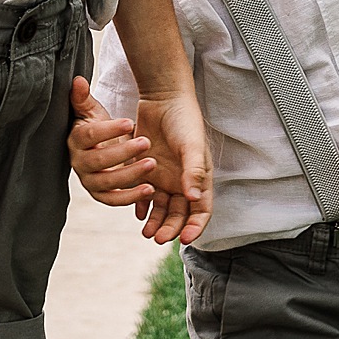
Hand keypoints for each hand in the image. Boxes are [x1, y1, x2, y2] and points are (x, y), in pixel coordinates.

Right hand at [68, 75, 157, 210]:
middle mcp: (79, 162)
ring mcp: (89, 180)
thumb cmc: (98, 128)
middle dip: (123, 152)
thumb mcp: (92, 111)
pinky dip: (130, 197)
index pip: (90, 135)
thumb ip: (84, 98)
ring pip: (107, 182)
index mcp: (76, 140)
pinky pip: (113, 200)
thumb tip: (78, 80)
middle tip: (146, 142)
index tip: (129, 122)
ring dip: (130, 175)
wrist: (99, 147)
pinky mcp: (101, 194)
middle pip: (98, 161)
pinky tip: (150, 189)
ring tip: (152, 164)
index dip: (108, 130)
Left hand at [133, 87, 212, 246]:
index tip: (185, 239)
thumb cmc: (183, 120)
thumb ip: (193, 171)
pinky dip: (141, 205)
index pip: (201, 210)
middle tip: (159, 238)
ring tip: (146, 232)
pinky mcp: (146, 170)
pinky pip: (144, 194)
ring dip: (156, 222)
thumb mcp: (191, 145)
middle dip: (171, 228)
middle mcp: (183, 181)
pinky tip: (137, 213)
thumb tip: (194, 198)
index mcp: (199, 178)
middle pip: (180, 214)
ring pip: (161, 208)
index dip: (195, 226)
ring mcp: (164, 177)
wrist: (162, 98)